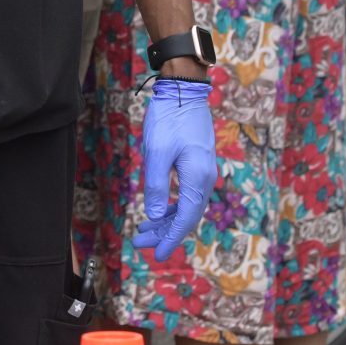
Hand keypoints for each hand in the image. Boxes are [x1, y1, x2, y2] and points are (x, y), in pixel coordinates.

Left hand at [137, 76, 217, 261]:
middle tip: (140, 243)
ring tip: (144, 230)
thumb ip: (155, 186)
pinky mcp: (197, 163)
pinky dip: (171, 205)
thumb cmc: (169, 118)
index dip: (171, 239)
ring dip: (165, 219)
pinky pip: (186, 193)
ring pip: (185, 205)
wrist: (184, 89)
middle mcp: (205, 178)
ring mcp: (203, 170)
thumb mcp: (156, 152)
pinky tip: (157, 209)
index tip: (157, 255)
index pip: (185, 219)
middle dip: (164, 232)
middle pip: (186, 215)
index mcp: (198, 178)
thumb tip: (153, 215)